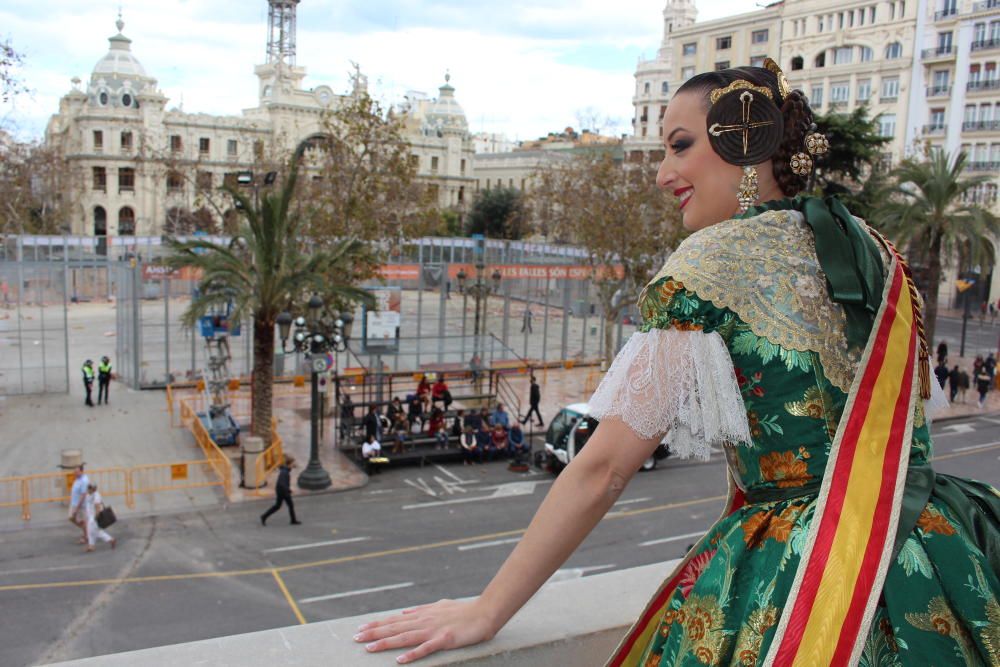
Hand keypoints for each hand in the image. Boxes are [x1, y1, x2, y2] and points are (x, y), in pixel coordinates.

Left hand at [353, 598, 495, 663]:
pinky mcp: (444, 640)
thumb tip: (405, 612)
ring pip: (405, 637)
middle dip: (374, 633)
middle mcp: (424, 621)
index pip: (394, 620)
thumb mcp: (438, 606)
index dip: (377, 625)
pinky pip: (426, 648)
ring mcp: (433, 630)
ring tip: (369, 649)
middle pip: (394, 628)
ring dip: (386, 643)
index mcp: (422, 614)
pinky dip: (412, 654)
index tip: (361, 629)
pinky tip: (400, 660)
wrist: (485, 612)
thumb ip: (421, 610)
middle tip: (355, 638)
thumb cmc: (463, 610)